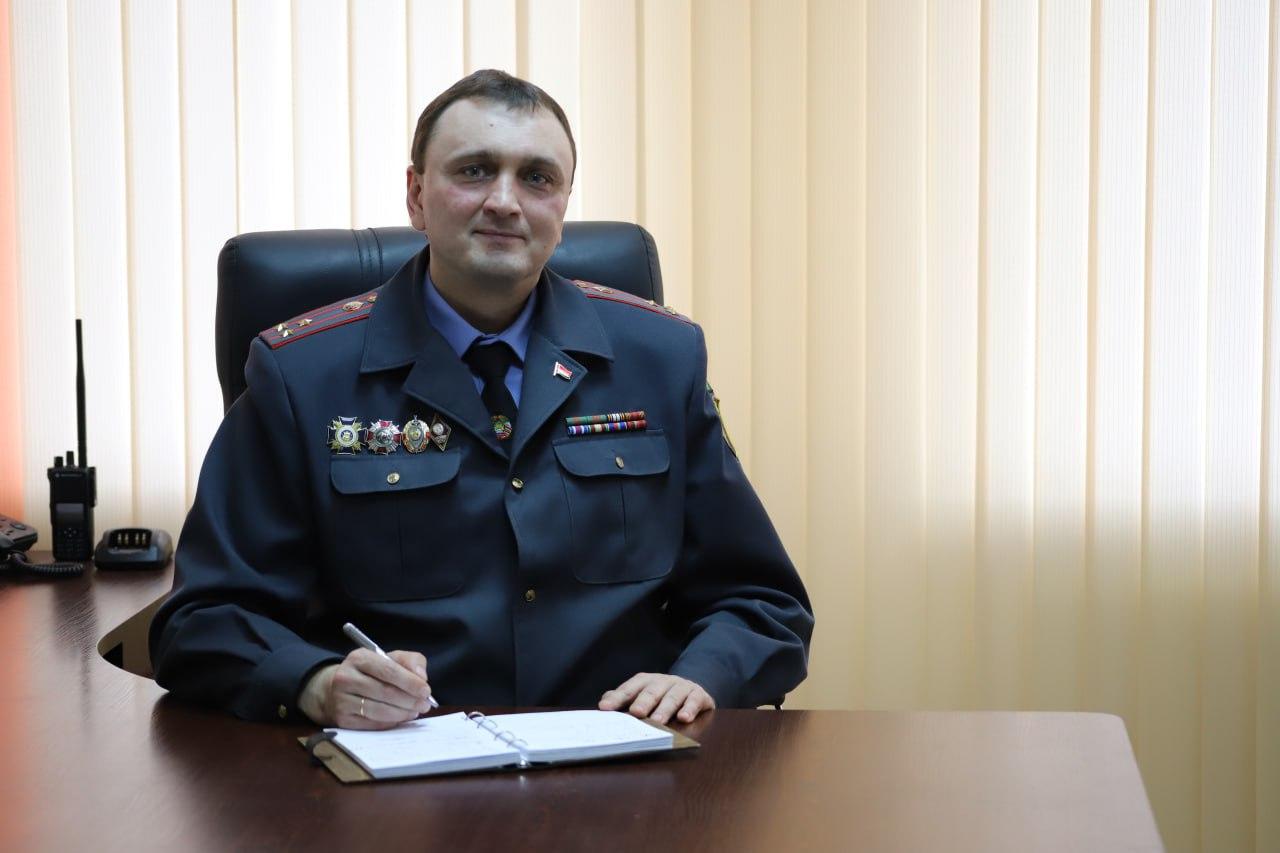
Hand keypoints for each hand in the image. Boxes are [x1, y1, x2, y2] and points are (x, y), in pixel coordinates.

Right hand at [297, 649, 431, 728]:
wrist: (336, 688)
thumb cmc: (371, 672)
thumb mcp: (389, 658)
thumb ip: (410, 661)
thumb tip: (421, 677)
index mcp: (359, 658)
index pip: (388, 670)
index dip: (410, 682)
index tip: (426, 691)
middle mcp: (346, 677)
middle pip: (384, 692)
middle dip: (409, 700)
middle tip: (425, 705)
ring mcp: (341, 700)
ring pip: (378, 710)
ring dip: (402, 713)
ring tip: (415, 712)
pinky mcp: (342, 719)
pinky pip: (371, 724)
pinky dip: (390, 723)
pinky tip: (401, 718)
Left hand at [598, 673, 714, 724]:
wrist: (692, 689)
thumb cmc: (662, 696)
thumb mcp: (642, 695)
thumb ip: (623, 699)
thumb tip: (604, 703)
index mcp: (646, 681)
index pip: (630, 689)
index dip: (617, 698)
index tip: (605, 708)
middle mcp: (663, 681)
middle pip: (652, 691)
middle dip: (644, 701)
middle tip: (636, 712)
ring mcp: (682, 686)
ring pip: (673, 696)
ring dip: (665, 708)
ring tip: (658, 720)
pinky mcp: (698, 694)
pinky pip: (694, 700)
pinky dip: (690, 708)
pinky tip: (684, 718)